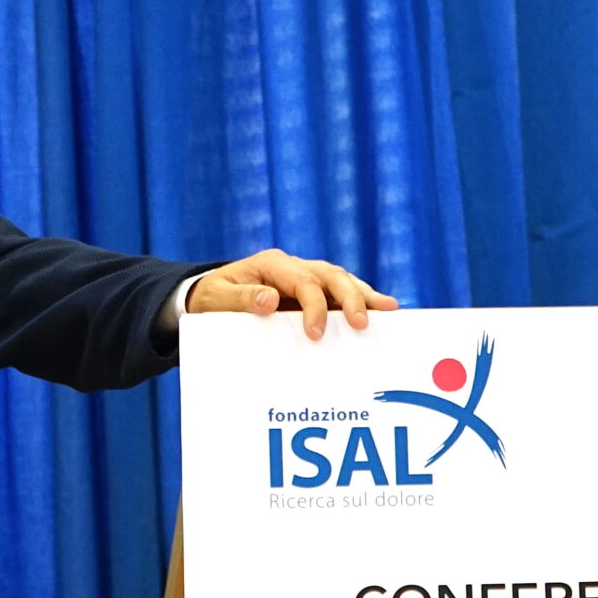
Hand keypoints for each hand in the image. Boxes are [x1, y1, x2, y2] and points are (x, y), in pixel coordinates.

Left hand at [185, 248, 396, 339]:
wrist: (208, 297)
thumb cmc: (211, 299)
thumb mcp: (215, 299)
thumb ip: (240, 299)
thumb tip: (269, 300)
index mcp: (271, 264)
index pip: (302, 280)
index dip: (314, 305)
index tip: (316, 332)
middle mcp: (293, 267)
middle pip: (331, 276)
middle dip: (350, 298)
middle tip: (362, 323)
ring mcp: (306, 278)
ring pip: (342, 282)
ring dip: (364, 296)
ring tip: (388, 312)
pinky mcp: (312, 294)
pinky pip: (340, 295)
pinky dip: (361, 302)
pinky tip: (383, 312)